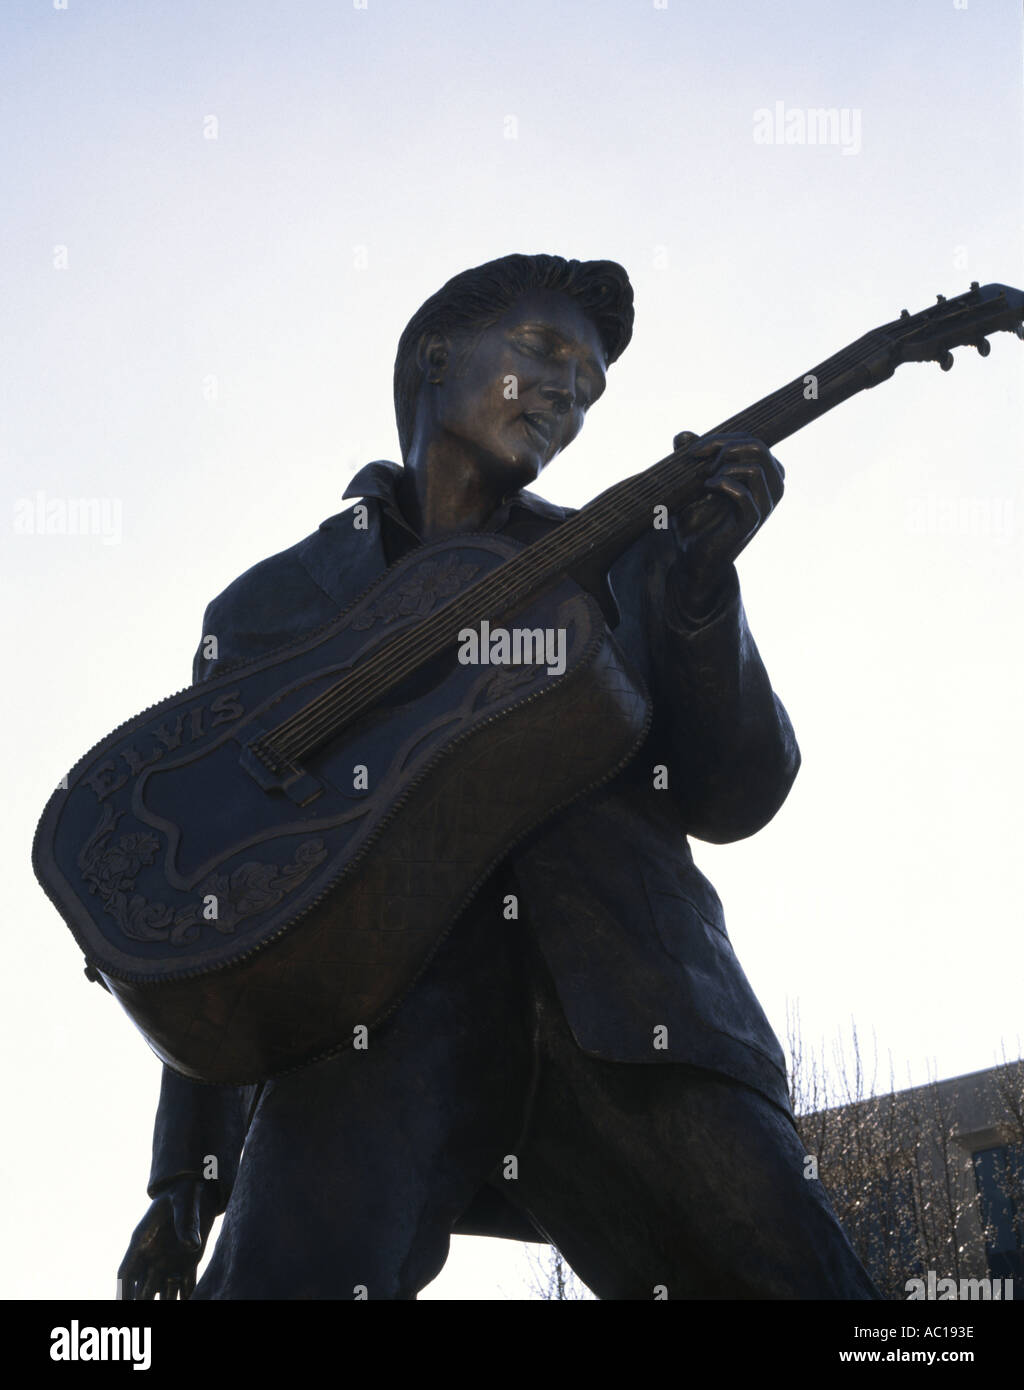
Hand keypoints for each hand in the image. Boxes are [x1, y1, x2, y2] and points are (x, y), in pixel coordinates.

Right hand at [117, 1177, 218, 1299]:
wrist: (199, 1189)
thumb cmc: (184, 1192)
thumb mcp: (184, 1202)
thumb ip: (185, 1222)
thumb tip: (193, 1245)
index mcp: (142, 1241)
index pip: (126, 1273)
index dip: (122, 1292)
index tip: (123, 1306)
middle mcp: (153, 1256)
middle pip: (144, 1288)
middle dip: (144, 1303)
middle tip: (145, 1322)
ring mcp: (169, 1261)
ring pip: (165, 1291)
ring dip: (167, 1303)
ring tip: (171, 1310)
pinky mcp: (188, 1263)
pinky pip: (186, 1285)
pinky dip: (189, 1296)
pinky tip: (196, 1302)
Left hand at [669, 430, 784, 615]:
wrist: (691, 558)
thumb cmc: (695, 521)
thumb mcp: (690, 484)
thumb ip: (691, 458)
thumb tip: (682, 435)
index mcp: (764, 473)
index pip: (750, 440)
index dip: (721, 439)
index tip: (692, 450)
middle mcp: (772, 486)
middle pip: (758, 447)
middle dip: (724, 448)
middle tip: (699, 462)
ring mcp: (765, 505)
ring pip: (756, 466)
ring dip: (724, 467)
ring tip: (705, 479)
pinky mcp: (752, 521)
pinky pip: (744, 493)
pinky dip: (722, 484)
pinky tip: (706, 488)